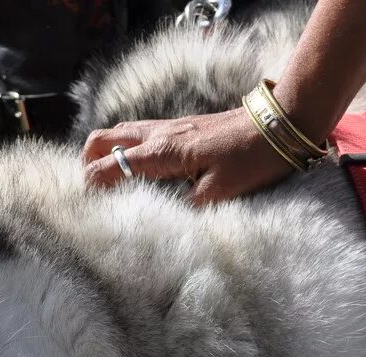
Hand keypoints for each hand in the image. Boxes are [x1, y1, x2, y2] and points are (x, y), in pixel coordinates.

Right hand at [82, 109, 298, 205]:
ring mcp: (168, 127)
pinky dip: (126, 149)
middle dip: (87, 162)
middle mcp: (158, 135)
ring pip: (120, 133)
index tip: (85, 207)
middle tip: (90, 189)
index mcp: (162, 152)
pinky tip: (139, 170)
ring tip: (109, 181)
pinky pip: (139, 134)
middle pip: (103, 139)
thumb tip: (161, 224)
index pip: (108, 167)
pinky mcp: (180, 127)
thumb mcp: (218, 193)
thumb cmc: (251, 158)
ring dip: (106, 153)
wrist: (279, 123)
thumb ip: (184, 209)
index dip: (91, 186)